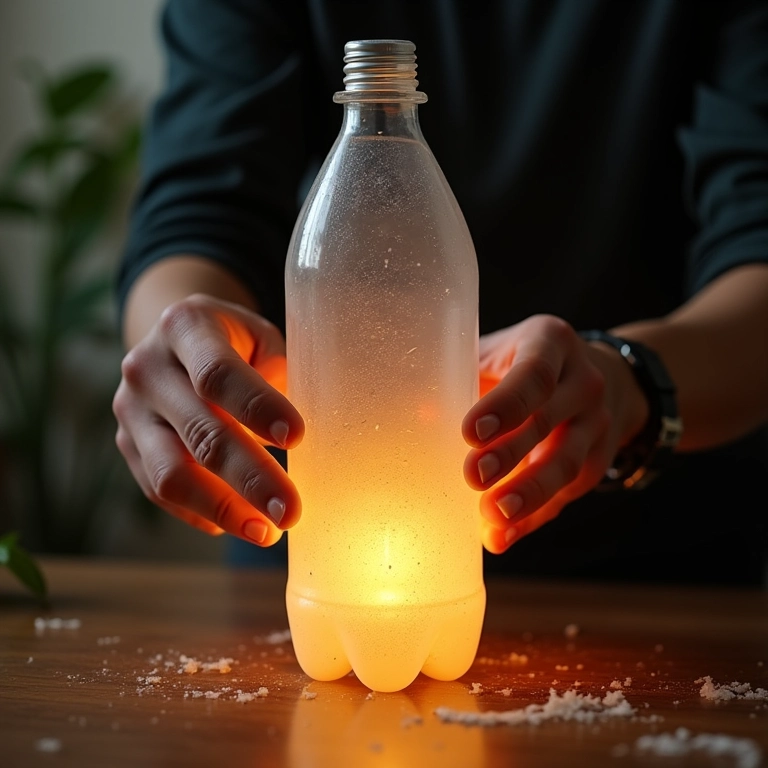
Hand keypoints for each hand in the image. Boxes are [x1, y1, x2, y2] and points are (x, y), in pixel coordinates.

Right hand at [113, 294, 303, 544]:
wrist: (172, 342)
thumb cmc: (232, 342)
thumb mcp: (259, 336)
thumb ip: (276, 371)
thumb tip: (289, 433)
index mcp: (184, 326)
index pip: (218, 373)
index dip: (257, 406)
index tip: (297, 438)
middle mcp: (147, 368)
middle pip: (200, 431)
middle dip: (250, 477)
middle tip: (291, 510)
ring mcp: (131, 411)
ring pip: (171, 474)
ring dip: (223, 509)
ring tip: (268, 531)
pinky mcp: (128, 446)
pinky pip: (161, 491)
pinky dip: (203, 512)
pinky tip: (241, 522)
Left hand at [463, 314, 647, 553]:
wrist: (597, 377)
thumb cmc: (522, 364)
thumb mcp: (495, 355)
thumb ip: (460, 379)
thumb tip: (418, 417)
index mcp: (551, 343)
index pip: (533, 373)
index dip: (505, 404)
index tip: (471, 432)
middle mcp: (583, 381)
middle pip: (548, 421)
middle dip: (510, 453)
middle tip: (473, 476)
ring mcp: (597, 423)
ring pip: (566, 463)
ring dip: (528, 494)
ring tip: (494, 517)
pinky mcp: (598, 461)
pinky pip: (565, 495)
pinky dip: (532, 518)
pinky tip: (503, 536)